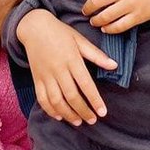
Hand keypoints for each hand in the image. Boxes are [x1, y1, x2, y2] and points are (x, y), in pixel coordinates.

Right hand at [16, 9, 115, 126]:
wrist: (34, 27)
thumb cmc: (60, 33)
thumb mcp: (80, 39)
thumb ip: (96, 54)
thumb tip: (114, 65)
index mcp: (71, 59)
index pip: (85, 84)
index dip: (94, 100)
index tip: (102, 112)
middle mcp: (58, 69)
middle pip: (71, 96)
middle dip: (83, 111)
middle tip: (93, 120)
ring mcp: (45, 76)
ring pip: (56, 100)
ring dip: (68, 114)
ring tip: (78, 121)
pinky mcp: (36, 79)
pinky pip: (42, 98)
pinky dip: (50, 110)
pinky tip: (59, 116)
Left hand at [66, 0, 149, 33]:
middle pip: (96, 1)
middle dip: (86, 8)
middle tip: (84, 11)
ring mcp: (131, 4)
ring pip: (105, 16)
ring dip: (96, 20)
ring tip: (94, 21)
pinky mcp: (138, 16)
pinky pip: (119, 26)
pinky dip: (109, 28)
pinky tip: (105, 28)